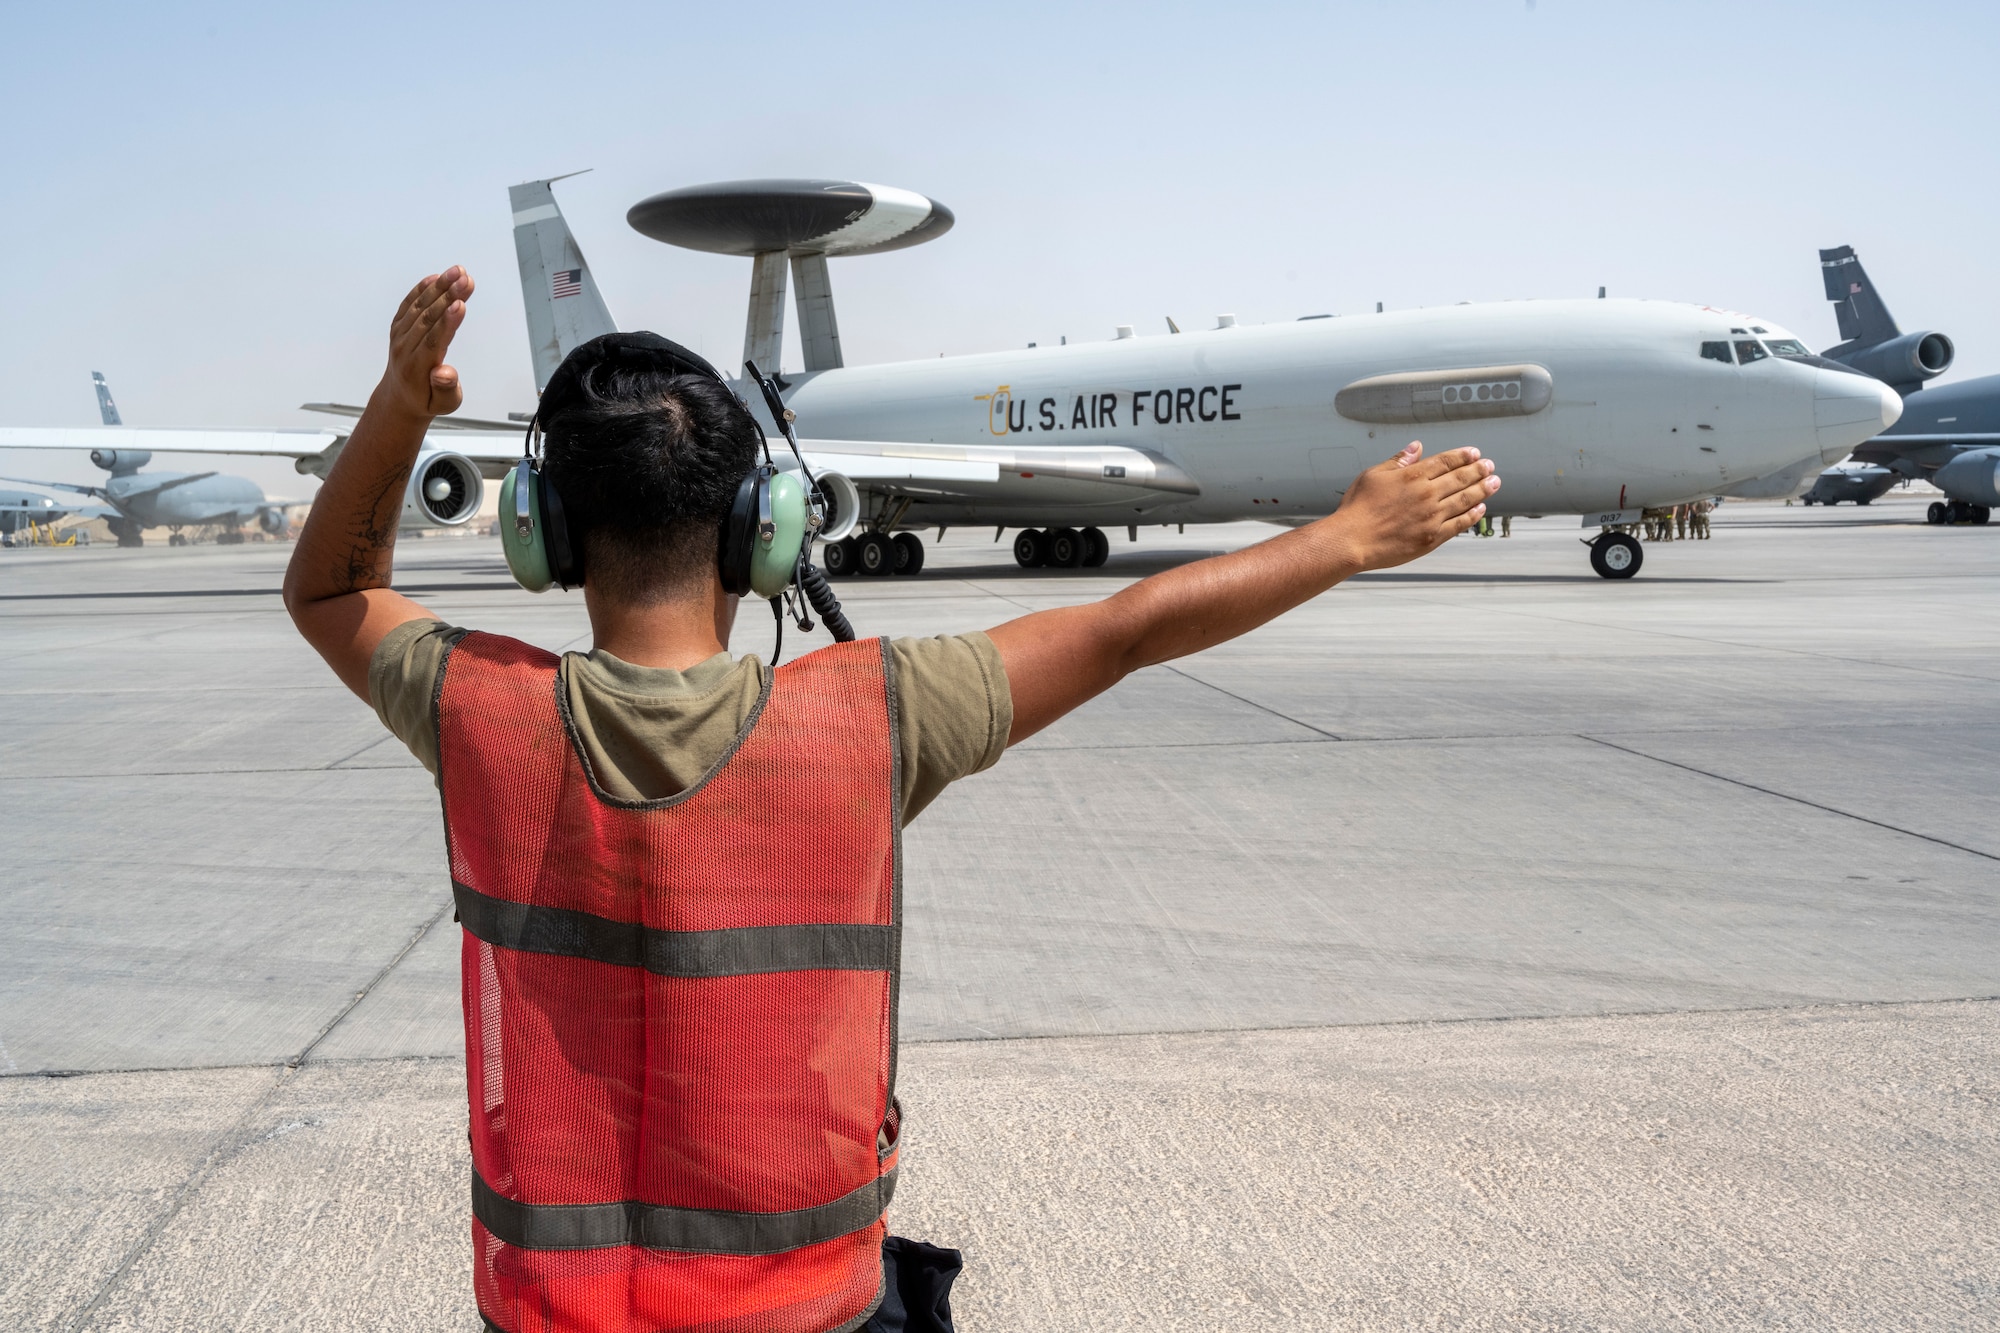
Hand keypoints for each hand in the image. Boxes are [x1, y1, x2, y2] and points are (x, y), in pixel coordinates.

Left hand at [382, 267, 473, 418]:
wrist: (400, 398)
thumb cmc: (426, 400)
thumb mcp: (443, 404)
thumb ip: (445, 388)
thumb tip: (443, 372)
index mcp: (417, 368)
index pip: (433, 340)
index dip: (448, 321)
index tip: (461, 304)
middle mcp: (405, 348)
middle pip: (428, 318)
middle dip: (448, 296)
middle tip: (466, 280)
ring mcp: (400, 336)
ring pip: (420, 306)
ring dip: (440, 287)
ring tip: (459, 272)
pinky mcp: (399, 326)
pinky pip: (409, 304)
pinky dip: (422, 289)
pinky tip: (436, 278)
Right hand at [1329, 442, 1498, 570]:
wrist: (1352, 540)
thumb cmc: (1357, 508)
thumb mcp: (1373, 475)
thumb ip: (1398, 461)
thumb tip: (1416, 447)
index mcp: (1412, 476)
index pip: (1445, 462)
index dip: (1462, 456)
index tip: (1475, 453)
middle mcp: (1426, 494)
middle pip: (1460, 478)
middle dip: (1478, 470)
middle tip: (1490, 466)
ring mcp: (1432, 517)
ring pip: (1465, 500)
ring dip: (1482, 490)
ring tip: (1494, 483)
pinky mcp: (1432, 538)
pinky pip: (1459, 524)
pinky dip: (1472, 515)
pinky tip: (1481, 508)